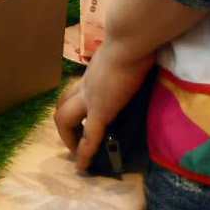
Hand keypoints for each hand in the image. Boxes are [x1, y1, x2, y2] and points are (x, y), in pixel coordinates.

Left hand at [53, 37, 155, 169]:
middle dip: (65, 125)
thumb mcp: (130, 53)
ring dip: (69, 137)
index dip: (75, 104)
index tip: (82, 116)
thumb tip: (146, 60)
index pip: (77, 89)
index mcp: (94, 72)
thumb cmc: (135, 42)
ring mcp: (90, 98)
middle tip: (74, 139)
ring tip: (77, 153)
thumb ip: (132, 61)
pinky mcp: (100, 111)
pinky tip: (83, 166)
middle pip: (63, 105)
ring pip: (65, 119)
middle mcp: (86, 85)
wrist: (130, 42)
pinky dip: (84, 153)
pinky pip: (89, 137)